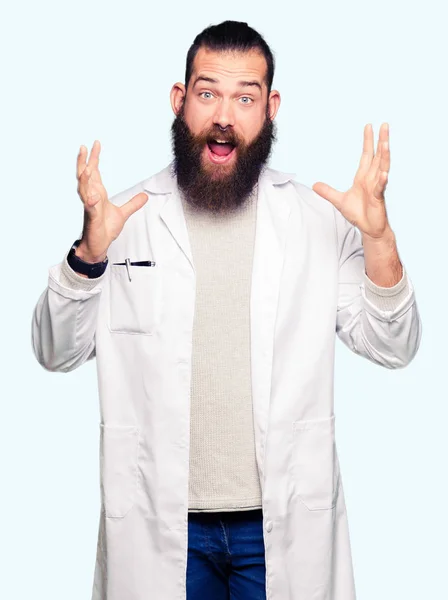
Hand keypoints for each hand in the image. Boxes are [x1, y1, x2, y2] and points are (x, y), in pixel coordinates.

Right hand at [76, 140, 147, 261]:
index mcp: (97, 194)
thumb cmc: (105, 229)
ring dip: (84, 178)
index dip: (94, 158)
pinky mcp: (91, 218)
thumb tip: (144, 196)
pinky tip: (93, 197)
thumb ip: (133, 204)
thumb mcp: (123, 214)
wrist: (99, 245)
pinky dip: (91, 202)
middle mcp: (91, 197)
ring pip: (84, 189)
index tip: (95, 144)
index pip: (94, 172)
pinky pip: (90, 208)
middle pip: (85, 176)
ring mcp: (90, 207)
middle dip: (84, 161)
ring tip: (86, 167)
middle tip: (84, 147)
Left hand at [312, 123, 390, 239]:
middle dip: (381, 141)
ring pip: (382, 168)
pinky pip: (380, 188)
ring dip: (384, 155)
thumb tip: (314, 184)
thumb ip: (327, 191)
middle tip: (384, 125)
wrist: (368, 228)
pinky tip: (384, 174)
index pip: (366, 155)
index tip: (368, 126)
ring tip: (386, 142)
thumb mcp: (339, 201)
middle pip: (377, 156)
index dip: (367, 141)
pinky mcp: (378, 199)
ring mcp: (376, 188)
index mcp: (363, 177)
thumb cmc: (358, 214)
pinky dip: (382, 181)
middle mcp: (372, 179)